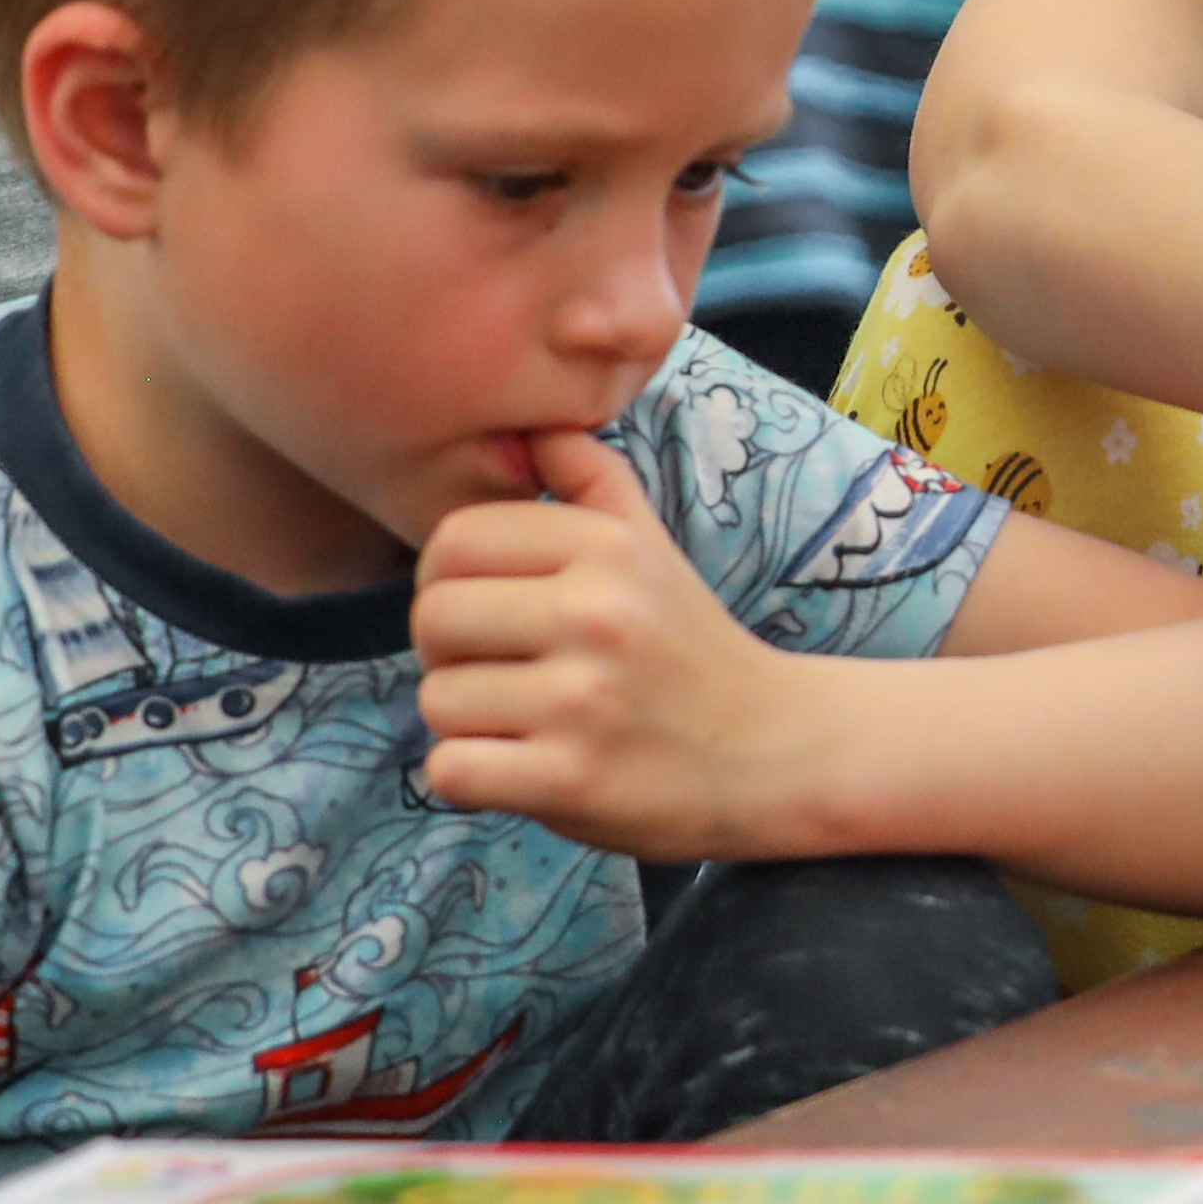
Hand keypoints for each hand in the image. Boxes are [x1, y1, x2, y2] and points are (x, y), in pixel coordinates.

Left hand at [415, 431, 786, 860]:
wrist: (770, 749)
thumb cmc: (688, 644)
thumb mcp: (650, 544)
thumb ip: (588, 476)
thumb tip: (523, 424)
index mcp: (606, 548)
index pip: (453, 542)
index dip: (445, 579)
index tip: (484, 611)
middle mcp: (595, 614)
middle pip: (433, 619)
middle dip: (447, 652)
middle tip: (495, 671)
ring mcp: (582, 700)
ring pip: (437, 700)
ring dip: (464, 721)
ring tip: (521, 722)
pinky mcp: (571, 779)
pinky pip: (450, 770)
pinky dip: (468, 778)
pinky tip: (515, 769)